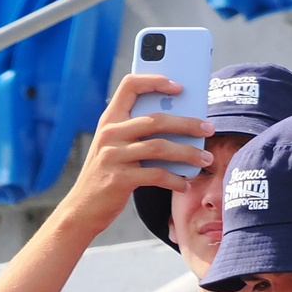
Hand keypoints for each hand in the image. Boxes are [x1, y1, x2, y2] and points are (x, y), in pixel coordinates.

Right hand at [54, 73, 214, 229]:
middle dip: (188, 123)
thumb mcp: (114, 147)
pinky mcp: (119, 179)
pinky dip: (175, 180)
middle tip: (209, 128)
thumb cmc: (106, 175)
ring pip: (161, 147)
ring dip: (189, 153)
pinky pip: (156, 175)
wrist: (81, 210)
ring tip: (206, 159)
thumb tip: (181, 123)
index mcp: (108, 120)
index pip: (130, 85)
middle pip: (156, 119)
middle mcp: (109, 134)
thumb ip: (136, 132)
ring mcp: (112, 156)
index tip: (179, 87)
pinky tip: (185, 184)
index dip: (155, 81)